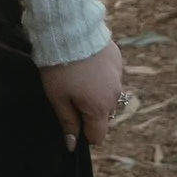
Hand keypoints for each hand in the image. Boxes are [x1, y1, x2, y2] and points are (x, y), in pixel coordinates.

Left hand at [40, 39, 124, 154]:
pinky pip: (111, 77)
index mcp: (99, 108)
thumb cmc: (59, 68)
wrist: (70, 30)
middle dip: (89, 112)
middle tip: (70, 95)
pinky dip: (101, 76)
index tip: (71, 121)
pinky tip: (86, 64)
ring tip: (78, 78)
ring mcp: (119, 77)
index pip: (97, 136)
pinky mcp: (118, 60)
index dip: (83, 134)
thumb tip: (72, 145)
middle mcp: (114, 95)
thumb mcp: (57, 98)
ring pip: (108, 95)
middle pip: (104, 115)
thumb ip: (67, 122)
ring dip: (96, 93)